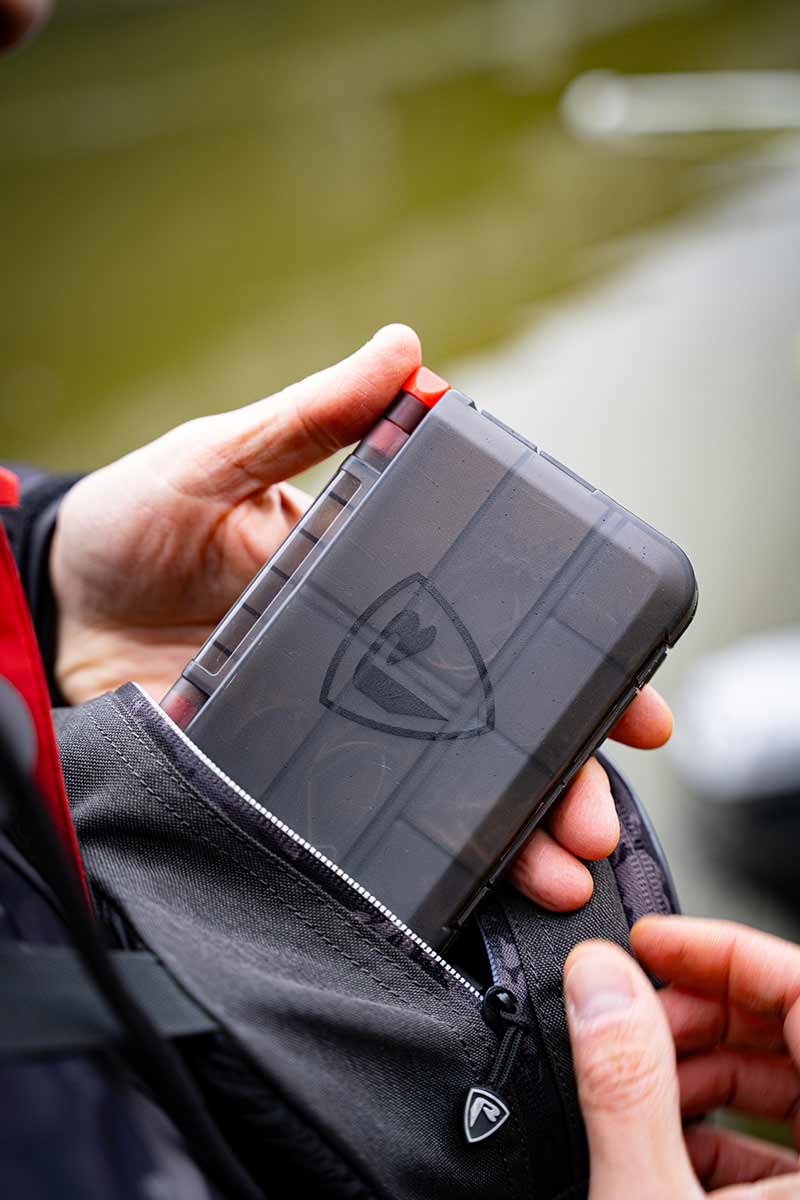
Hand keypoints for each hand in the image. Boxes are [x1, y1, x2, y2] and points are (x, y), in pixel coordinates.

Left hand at [50, 323, 671, 912]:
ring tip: (550, 874)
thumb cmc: (137, 516)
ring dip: (501, 834)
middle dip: (555, 776)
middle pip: (485, 725)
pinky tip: (456, 894)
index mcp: (377, 580)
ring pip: (432, 787)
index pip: (495, 625)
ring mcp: (327, 724)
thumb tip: (406, 346)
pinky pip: (351, 825)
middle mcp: (370, 661)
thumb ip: (313, 414)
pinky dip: (408, 861)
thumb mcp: (224, 452)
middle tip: (592, 821)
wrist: (49, 604)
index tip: (632, 705)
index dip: (571, 668)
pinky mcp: (275, 775)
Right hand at [564, 918, 799, 1197]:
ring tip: (631, 1073)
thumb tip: (600, 980)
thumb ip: (627, 1084)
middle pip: (794, 1032)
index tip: (655, 943)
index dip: (728, 951)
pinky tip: (654, 1135)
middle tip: (629, 1007)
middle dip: (702, 1010)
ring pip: (787, 1086)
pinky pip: (779, 1146)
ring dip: (701, 1066)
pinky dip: (715, 1126)